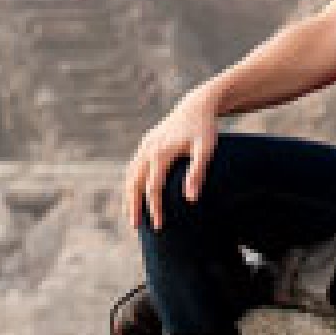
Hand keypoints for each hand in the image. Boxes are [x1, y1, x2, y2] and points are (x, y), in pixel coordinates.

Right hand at [121, 89, 219, 229]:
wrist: (197, 105)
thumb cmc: (205, 129)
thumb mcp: (206, 150)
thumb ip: (198, 173)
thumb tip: (190, 199)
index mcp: (161, 153)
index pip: (153, 188)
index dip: (155, 209)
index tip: (160, 227)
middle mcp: (148, 149)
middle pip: (135, 183)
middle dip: (134, 206)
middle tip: (136, 228)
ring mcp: (145, 145)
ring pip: (130, 175)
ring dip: (129, 196)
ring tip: (132, 216)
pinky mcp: (146, 143)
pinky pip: (134, 166)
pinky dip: (131, 182)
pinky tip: (135, 194)